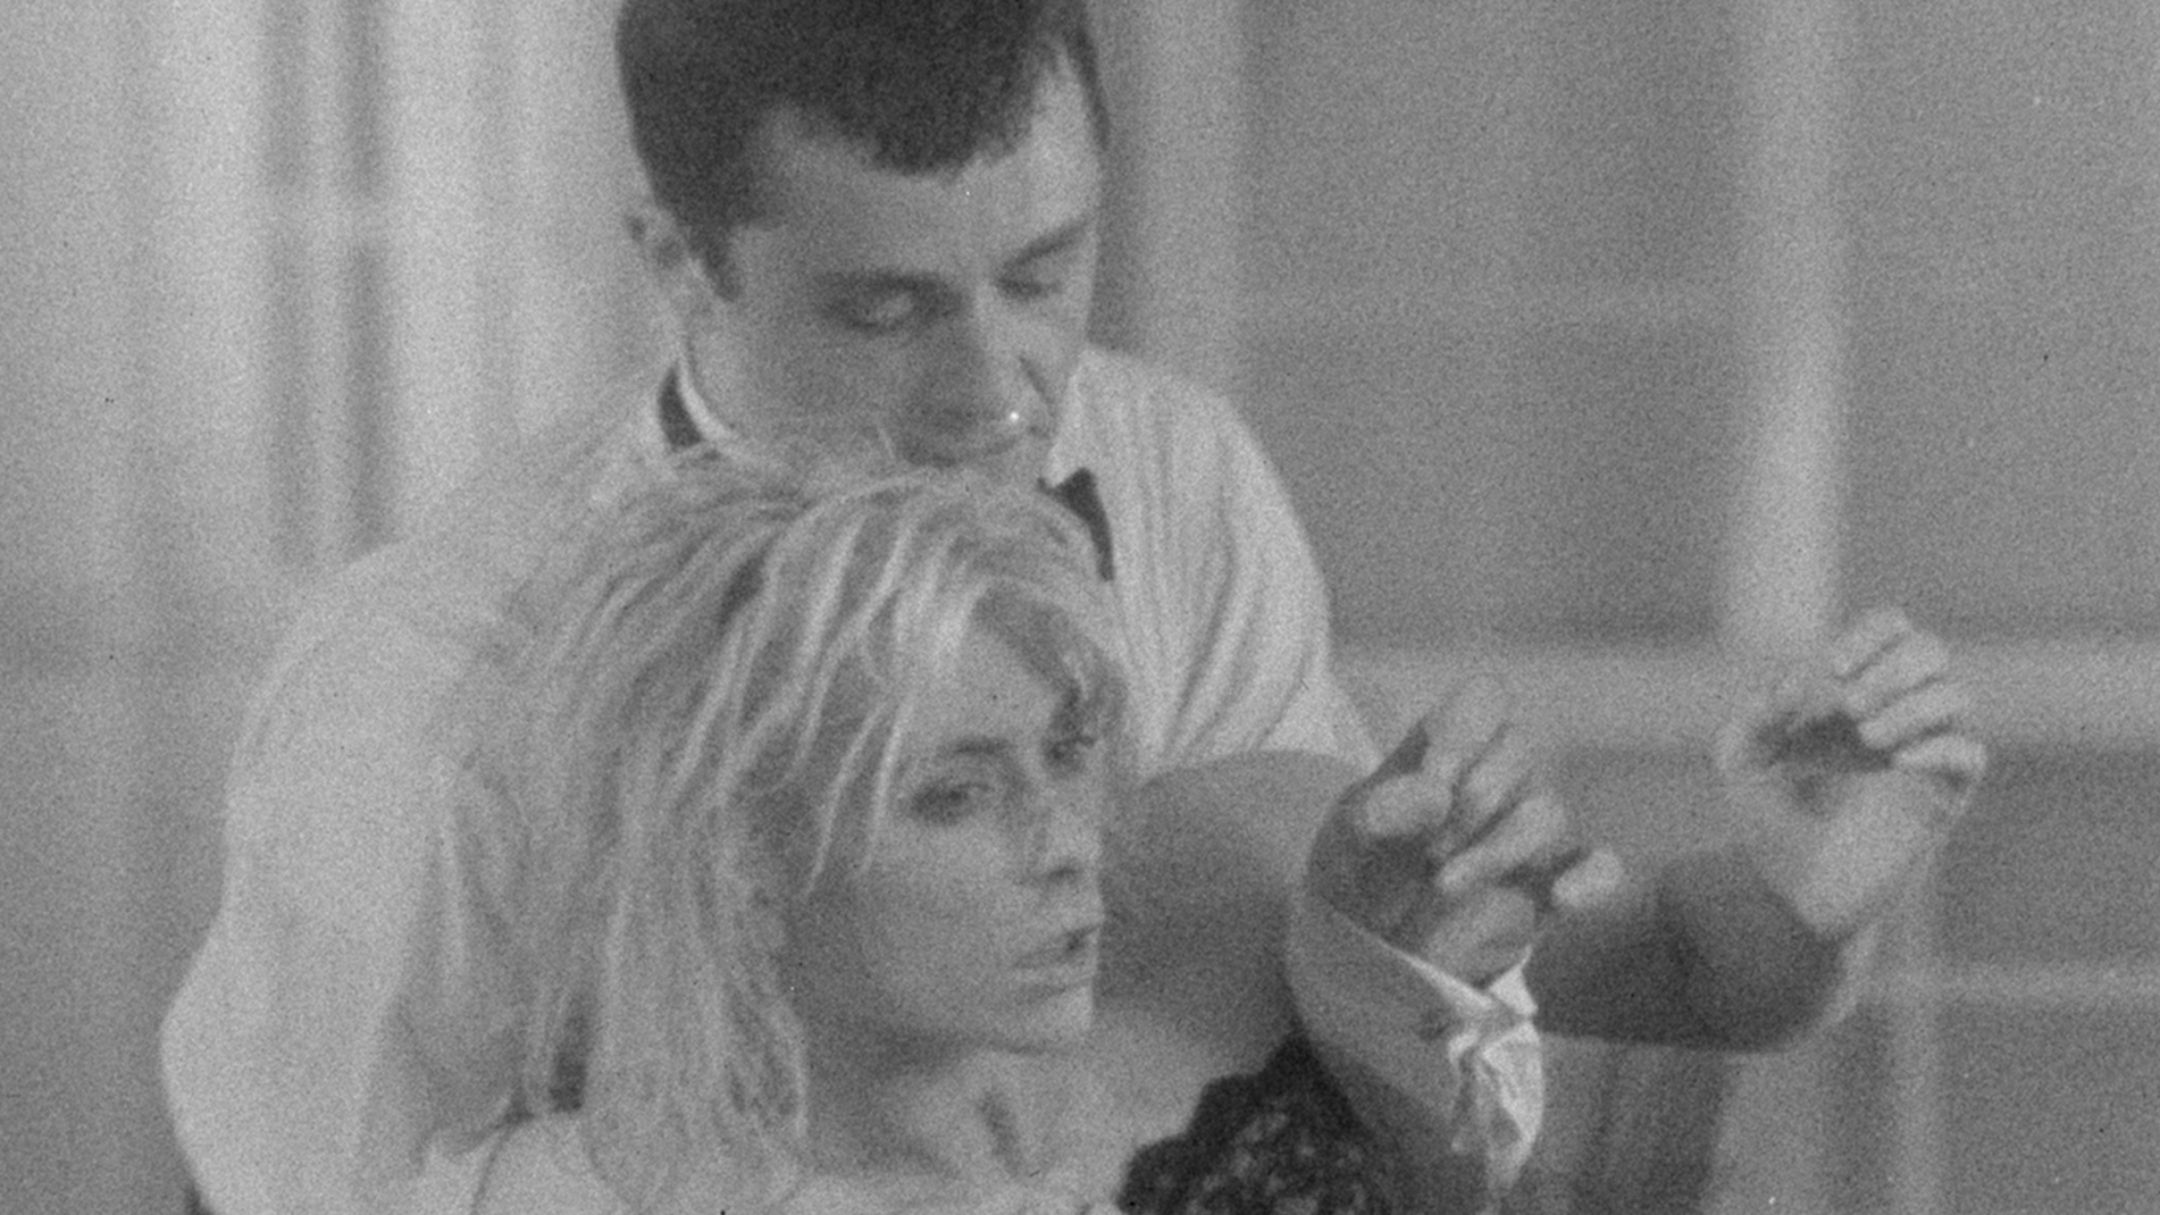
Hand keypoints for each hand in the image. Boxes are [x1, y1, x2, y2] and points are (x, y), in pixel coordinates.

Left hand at [1307, 676, 1620, 984]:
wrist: (1366, 955)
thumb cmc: (1354, 878)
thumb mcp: (1341, 845)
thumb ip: (1376, 814)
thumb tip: (1434, 793)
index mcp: (1441, 749)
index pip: (1485, 698)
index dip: (1467, 730)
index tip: (1433, 780)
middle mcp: (1492, 781)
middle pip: (1520, 749)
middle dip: (1474, 797)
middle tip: (1426, 849)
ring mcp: (1524, 835)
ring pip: (1549, 810)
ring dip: (1499, 846)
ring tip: (1443, 885)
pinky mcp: (1548, 889)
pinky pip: (1597, 867)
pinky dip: (1592, 877)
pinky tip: (1563, 897)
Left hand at [1717, 608, 1986, 938]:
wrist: (1790, 893)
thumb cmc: (1767, 822)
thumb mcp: (1741, 765)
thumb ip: (1754, 719)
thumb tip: (1793, 683)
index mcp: (1850, 693)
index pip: (1889, 629)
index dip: (1869, 634)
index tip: (1833, 669)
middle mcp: (1894, 715)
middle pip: (1931, 651)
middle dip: (1893, 668)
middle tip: (1851, 710)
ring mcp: (1922, 756)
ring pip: (1956, 697)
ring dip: (1912, 706)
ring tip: (1868, 739)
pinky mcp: (1941, 800)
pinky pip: (1970, 754)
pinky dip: (1940, 746)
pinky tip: (1900, 762)